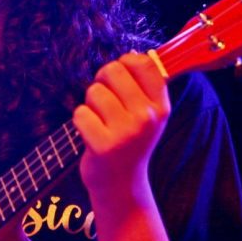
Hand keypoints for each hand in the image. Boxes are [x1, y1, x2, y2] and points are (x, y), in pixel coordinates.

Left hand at [73, 51, 169, 204]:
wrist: (121, 185)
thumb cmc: (129, 142)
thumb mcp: (148, 116)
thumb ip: (143, 87)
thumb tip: (132, 55)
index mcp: (161, 106)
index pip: (144, 63)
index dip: (125, 63)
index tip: (121, 78)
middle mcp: (147, 117)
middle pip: (113, 70)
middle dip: (102, 80)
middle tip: (105, 100)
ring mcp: (126, 132)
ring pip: (94, 91)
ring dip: (90, 104)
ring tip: (100, 122)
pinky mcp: (103, 145)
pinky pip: (80, 113)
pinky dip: (81, 121)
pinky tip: (92, 134)